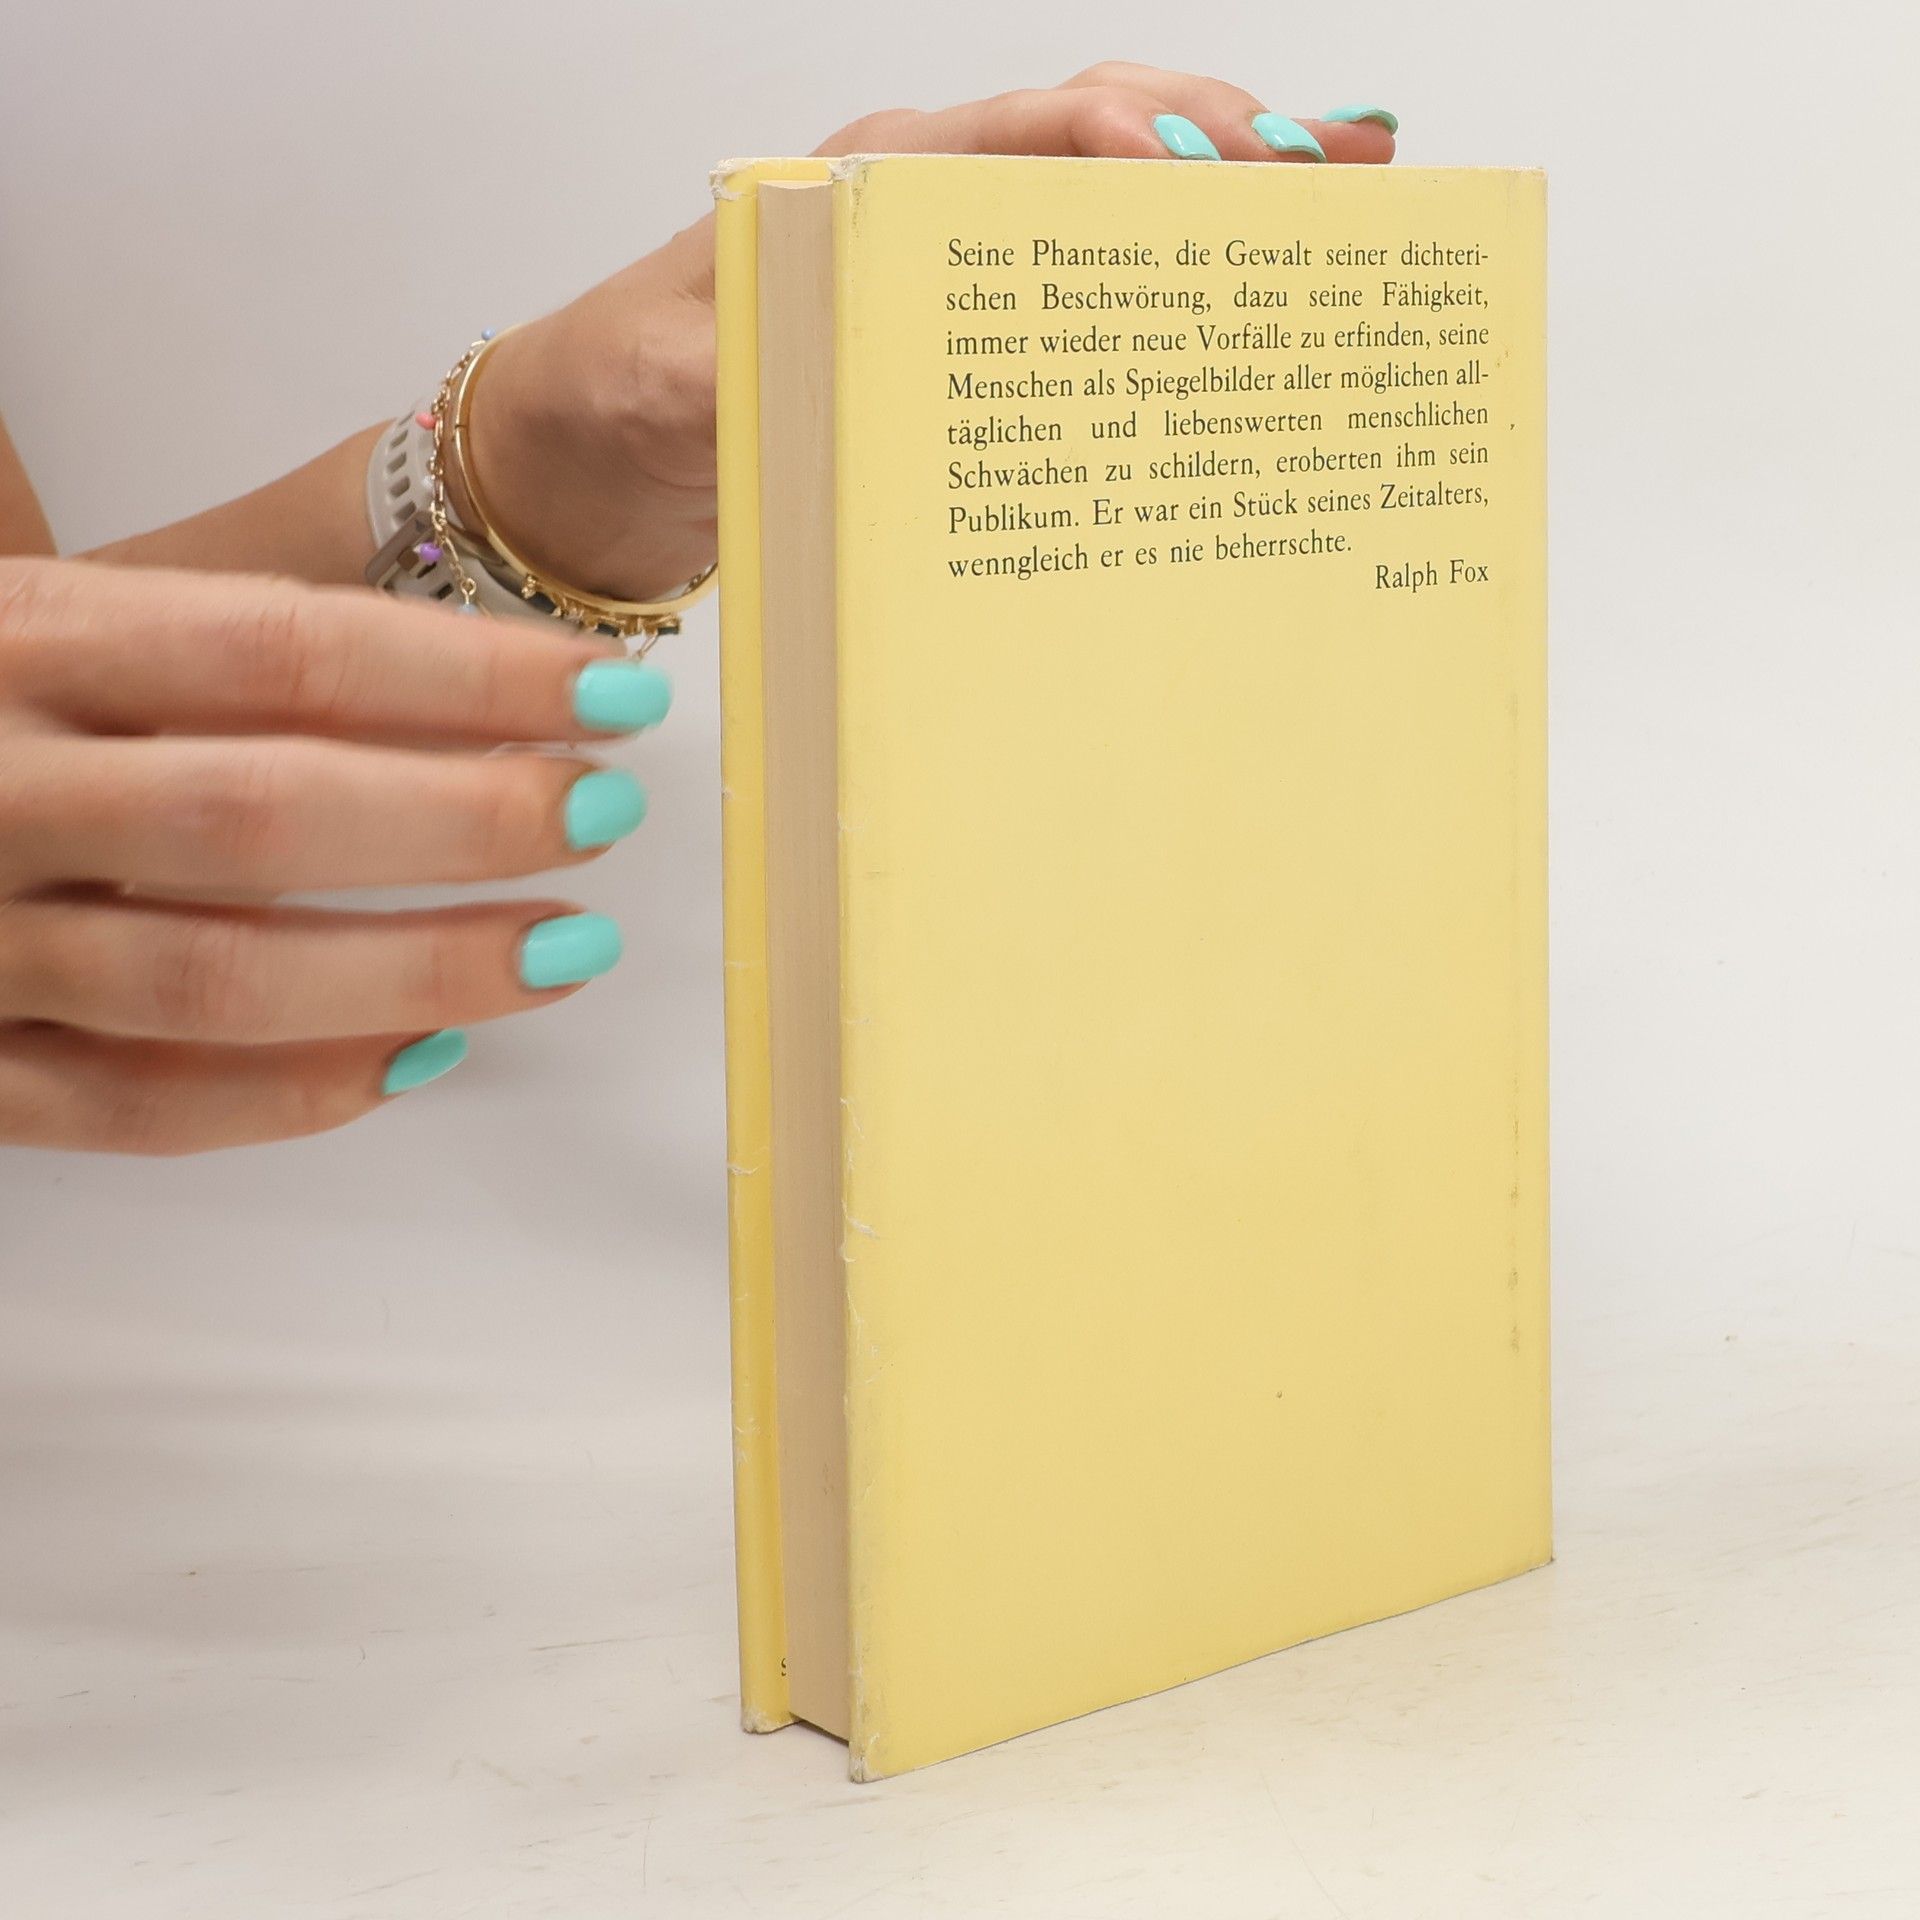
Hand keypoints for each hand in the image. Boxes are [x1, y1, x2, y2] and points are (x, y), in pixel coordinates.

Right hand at [0, 558, 673, 1153]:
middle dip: (463, 820)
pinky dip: (287, 1096)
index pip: (281, 654)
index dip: (465, 680)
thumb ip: (194, 644)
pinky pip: (133, 1105)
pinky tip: (419, 1063)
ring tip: (563, 950)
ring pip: (215, 976)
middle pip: (264, 813)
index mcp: (12, 640)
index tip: (606, 694)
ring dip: (415, 970)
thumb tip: (459, 676)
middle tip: (606, 813)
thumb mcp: (32, 621)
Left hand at [464, 66, 1395, 600]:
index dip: (1124, 149)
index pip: (1016, 138)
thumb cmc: (609, 403)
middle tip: (1343, 162)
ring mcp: (932, 281)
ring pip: (1096, 213)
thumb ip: (738, 370)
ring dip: (1215, 203)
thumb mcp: (662, 389)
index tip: (1214, 181)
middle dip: (1223, 142)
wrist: (573, 465)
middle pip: (1091, 146)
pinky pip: (1066, 303)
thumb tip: (814, 366)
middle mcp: (907, 215)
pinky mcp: (940, 354)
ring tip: (1337, 200)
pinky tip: (1231, 307)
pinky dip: (1155, 292)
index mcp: (850, 191)